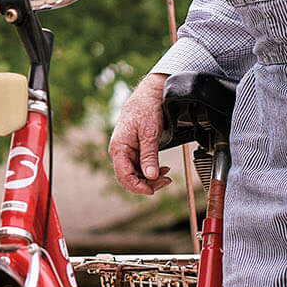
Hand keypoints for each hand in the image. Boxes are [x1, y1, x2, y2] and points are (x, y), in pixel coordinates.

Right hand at [108, 72, 172, 194]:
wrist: (148, 96)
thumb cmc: (146, 109)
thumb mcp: (150, 133)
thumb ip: (149, 155)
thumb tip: (150, 176)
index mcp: (119, 148)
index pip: (124, 176)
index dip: (138, 187)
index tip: (153, 190)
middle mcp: (120, 152)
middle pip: (129, 178)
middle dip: (147, 184)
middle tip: (166, 181)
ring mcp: (126, 152)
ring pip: (135, 174)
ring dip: (150, 178)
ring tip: (166, 175)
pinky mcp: (133, 150)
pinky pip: (139, 167)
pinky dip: (150, 171)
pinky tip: (162, 169)